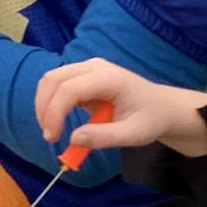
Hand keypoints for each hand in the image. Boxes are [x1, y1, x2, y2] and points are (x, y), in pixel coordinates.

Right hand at [34, 59, 206, 157]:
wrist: (162, 108)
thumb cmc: (150, 120)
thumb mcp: (133, 134)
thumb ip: (104, 137)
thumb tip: (73, 140)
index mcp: (109, 78)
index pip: (69, 88)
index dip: (54, 112)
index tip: (53, 138)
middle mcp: (94, 67)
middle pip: (54, 79)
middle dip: (44, 108)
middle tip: (49, 137)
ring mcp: (88, 68)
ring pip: (51, 80)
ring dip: (44, 105)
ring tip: (51, 130)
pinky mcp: (83, 76)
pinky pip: (58, 85)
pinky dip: (51, 103)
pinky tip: (57, 122)